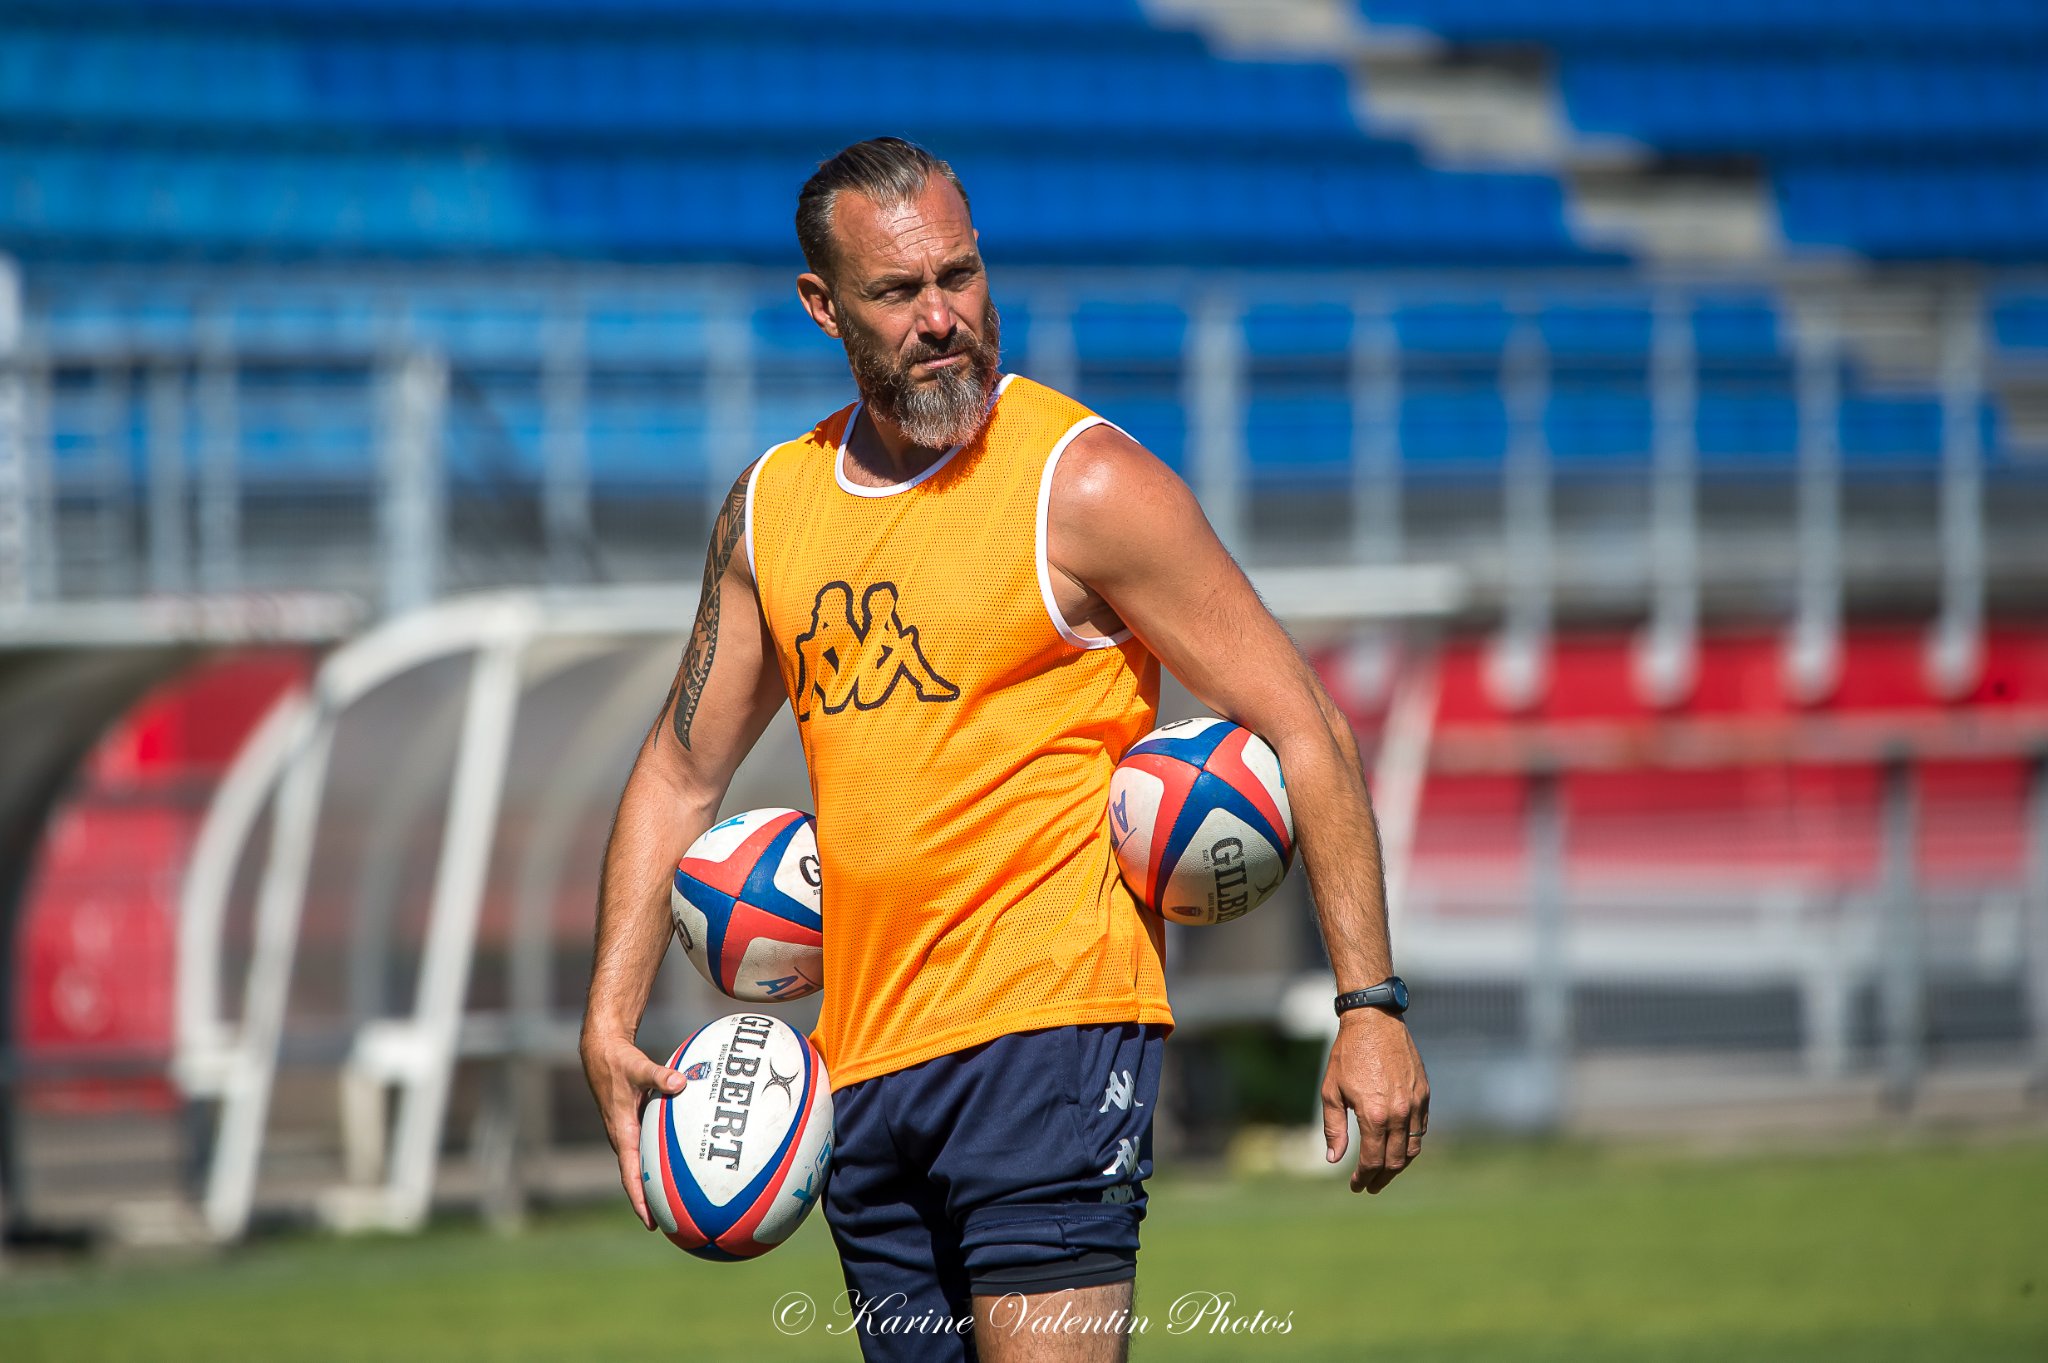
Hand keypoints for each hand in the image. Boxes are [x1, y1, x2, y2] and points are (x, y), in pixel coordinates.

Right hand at [580, 1029, 687, 1229]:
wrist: (602, 1053)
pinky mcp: (634, 1124)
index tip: (649, 1221)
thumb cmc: (619, 1062)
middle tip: (670, 1225)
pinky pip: (647, 1150)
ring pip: (642, 1166)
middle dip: (650, 1202)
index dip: (639, 1199)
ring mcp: (628, 1133)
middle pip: (637, 1178)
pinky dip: (660, 1161)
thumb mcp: (638, 1067)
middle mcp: (624, 1138)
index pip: (630, 1174)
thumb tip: (682, 1082)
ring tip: (677, 1205)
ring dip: (655, 1185)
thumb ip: (660, 1075)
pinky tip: (681, 1163)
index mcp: (622, 1133)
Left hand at [1321, 1008, 1428, 1193]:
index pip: (1373, 1160)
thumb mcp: (1331, 1091)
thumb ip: (1334, 1128)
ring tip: (1384, 1172)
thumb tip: (1334, 1159)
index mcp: (1374, 1115)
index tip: (1356, 1186)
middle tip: (1370, 1186)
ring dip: (1399, 1165)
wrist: (1374, 1021)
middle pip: (1395, 1160)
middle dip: (1382, 1178)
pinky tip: (1398, 1147)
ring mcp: (1415, 1104)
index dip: (1364, 1177)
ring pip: (1413, 1148)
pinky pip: (1421, 1128)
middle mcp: (1399, 1113)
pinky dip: (1411, 1143)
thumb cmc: (1347, 1055)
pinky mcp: (1424, 1094)